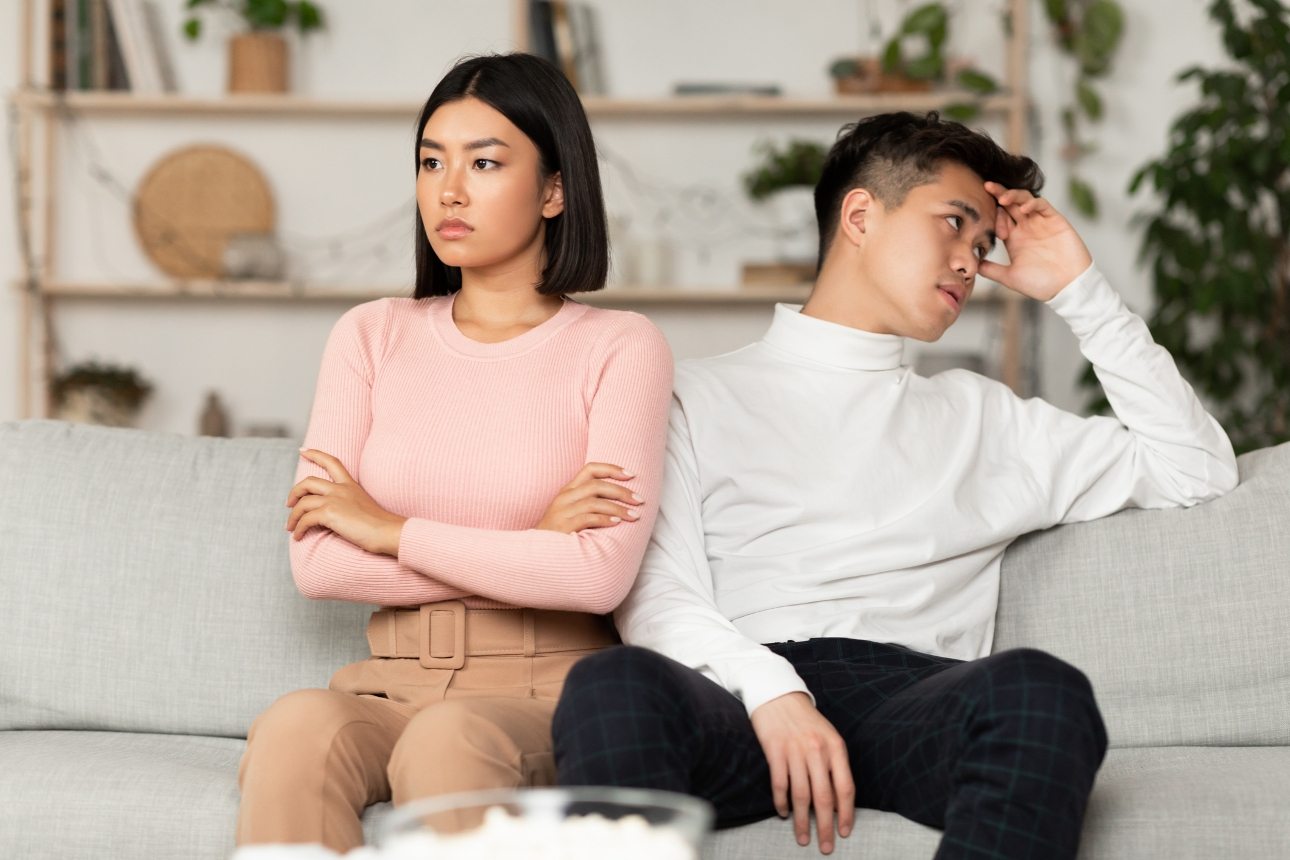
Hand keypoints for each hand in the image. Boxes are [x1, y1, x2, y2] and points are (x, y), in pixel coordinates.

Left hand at [286, 449, 406, 555]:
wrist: (387, 532)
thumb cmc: (381, 526)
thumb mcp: (365, 508)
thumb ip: (350, 506)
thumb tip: (338, 516)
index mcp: (350, 485)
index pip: (331, 462)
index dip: (315, 454)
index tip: (303, 451)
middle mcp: (340, 489)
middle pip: (308, 482)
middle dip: (294, 492)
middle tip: (289, 504)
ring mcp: (334, 500)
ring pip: (302, 503)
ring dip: (292, 516)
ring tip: (290, 528)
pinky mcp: (329, 513)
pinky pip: (305, 520)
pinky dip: (298, 528)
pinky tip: (297, 536)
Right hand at [536, 462, 642, 532]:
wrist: (534, 555)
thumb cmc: (559, 535)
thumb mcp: (571, 513)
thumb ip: (590, 503)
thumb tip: (620, 500)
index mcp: (567, 490)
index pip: (590, 469)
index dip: (612, 468)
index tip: (632, 474)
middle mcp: (564, 497)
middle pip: (596, 485)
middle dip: (622, 491)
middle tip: (640, 500)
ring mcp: (561, 512)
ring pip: (594, 501)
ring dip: (618, 507)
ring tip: (634, 516)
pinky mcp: (563, 528)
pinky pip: (587, 518)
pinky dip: (604, 519)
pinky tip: (617, 522)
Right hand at [750, 692, 854, 854]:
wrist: (779, 695)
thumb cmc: (806, 720)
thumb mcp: (828, 737)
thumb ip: (834, 766)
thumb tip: (836, 803)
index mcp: (835, 747)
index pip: (845, 787)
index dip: (846, 813)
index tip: (845, 832)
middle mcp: (817, 750)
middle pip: (823, 797)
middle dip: (826, 826)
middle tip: (826, 846)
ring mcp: (795, 750)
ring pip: (801, 795)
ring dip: (802, 821)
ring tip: (803, 838)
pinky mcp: (774, 751)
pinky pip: (779, 783)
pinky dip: (781, 802)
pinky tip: (783, 813)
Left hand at [978, 182, 1092, 301]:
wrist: (1068, 287)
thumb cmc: (1041, 284)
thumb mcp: (1010, 277)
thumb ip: (991, 270)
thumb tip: (971, 265)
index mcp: (1015, 239)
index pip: (1000, 219)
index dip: (993, 218)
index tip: (991, 228)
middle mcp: (1026, 228)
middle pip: (1010, 204)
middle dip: (998, 194)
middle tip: (986, 186)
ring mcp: (1040, 223)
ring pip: (1025, 200)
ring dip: (1013, 195)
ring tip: (1003, 197)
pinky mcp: (1056, 221)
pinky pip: (1043, 205)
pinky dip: (1033, 203)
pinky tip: (1024, 207)